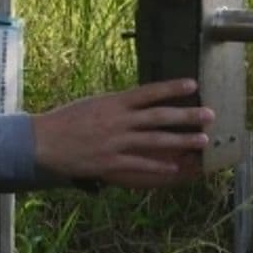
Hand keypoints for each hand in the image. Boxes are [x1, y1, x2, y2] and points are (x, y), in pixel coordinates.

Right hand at [30, 79, 212, 188]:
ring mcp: (116, 143)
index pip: (148, 93)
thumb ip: (117, 106)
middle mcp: (118, 121)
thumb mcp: (92, 104)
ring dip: (181, 141)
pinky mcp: (111, 163)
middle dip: (186, 116)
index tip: (193, 85)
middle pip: (159, 117)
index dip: (172, 88)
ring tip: (201, 140)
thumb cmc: (66, 120)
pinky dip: (159, 166)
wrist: (43, 142)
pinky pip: (140, 165)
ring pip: (156, 141)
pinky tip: (175, 167)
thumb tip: (139, 105)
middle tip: (209, 115)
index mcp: (113, 103)